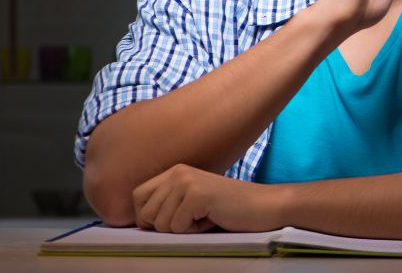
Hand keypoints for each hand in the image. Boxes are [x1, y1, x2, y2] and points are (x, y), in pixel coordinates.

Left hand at [133, 164, 280, 232]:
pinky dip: (194, 230)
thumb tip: (138, 222)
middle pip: (145, 213)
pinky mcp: (197, 194)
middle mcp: (177, 172)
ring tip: (205, 216)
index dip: (147, 217)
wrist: (264, 205)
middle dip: (167, 226)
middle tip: (194, 218)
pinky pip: (177, 226)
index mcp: (175, 171)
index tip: (172, 222)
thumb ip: (167, 204)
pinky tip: (212, 218)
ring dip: (183, 229)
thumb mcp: (191, 202)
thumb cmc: (228, 210)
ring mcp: (186, 181)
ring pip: (160, 223)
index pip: (137, 197)